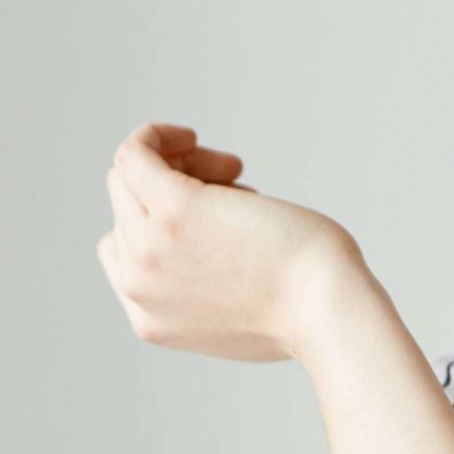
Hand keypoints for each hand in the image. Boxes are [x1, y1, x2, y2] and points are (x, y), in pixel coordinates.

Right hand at [96, 122, 357, 361]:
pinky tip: (189, 135)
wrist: (326, 311)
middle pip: (129, 210)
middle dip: (179, 187)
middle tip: (238, 184)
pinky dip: (156, 136)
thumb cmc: (307, 307)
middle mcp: (137, 286)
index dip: (166, 222)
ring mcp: (149, 247)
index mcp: (149, 318)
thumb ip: (204, 291)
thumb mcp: (239, 313)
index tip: (221, 215)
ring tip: (235, 172)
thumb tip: (207, 243)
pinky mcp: (173, 208)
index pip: (127, 252)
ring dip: (181, 164)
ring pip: (130, 179)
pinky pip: (135, 154)